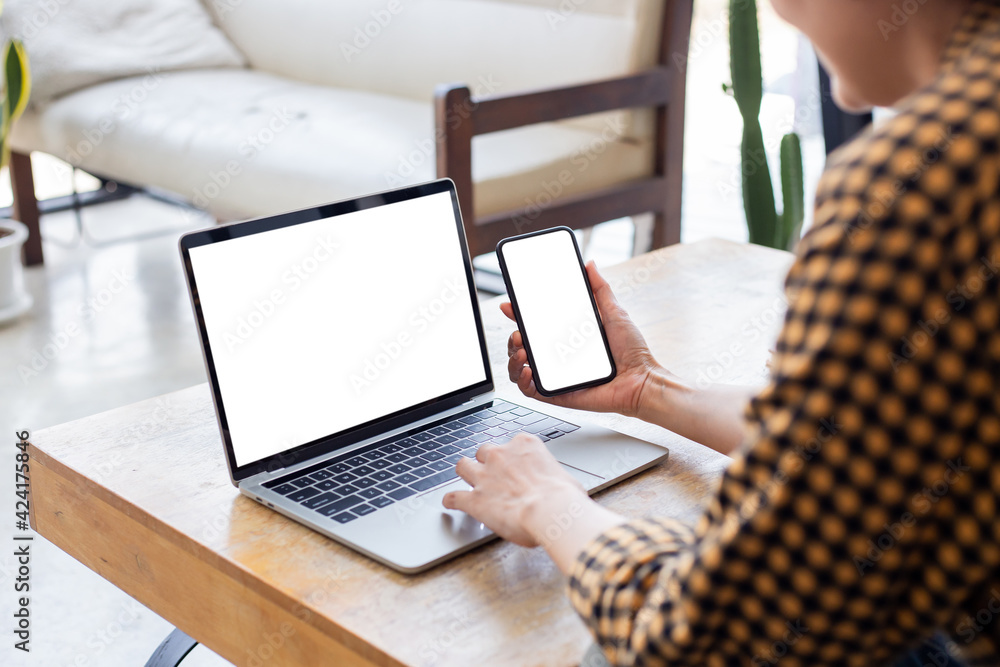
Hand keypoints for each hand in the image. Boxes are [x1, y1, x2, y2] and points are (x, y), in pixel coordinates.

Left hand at [442, 434, 585, 546]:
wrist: (551, 510)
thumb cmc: (564, 496)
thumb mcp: (565, 477)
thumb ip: (554, 478)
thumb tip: (562, 488)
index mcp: (524, 445)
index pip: (513, 444)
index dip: (513, 457)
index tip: (516, 465)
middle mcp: (500, 455)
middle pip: (484, 451)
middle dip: (486, 461)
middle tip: (492, 473)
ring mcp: (484, 476)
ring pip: (463, 465)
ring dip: (464, 472)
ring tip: (467, 479)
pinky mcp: (474, 499)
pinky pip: (454, 497)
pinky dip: (451, 500)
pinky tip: (450, 503)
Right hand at [502, 261, 659, 416]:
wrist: (642, 380)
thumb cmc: (632, 351)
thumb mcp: (614, 313)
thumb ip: (600, 289)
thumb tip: (590, 264)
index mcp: (568, 337)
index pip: (535, 326)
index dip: (517, 316)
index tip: (510, 305)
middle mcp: (559, 356)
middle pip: (522, 346)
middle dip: (513, 338)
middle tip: (520, 334)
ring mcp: (557, 376)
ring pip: (519, 368)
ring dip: (513, 358)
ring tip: (522, 351)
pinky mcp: (558, 394)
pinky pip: (531, 391)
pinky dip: (522, 381)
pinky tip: (528, 371)